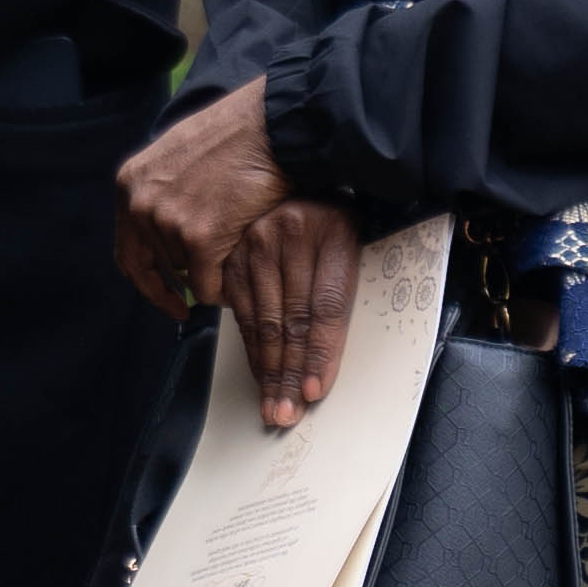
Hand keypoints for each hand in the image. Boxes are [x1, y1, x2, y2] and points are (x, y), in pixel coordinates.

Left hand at [113, 84, 295, 320]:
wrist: (269, 126)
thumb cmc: (235, 136)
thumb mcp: (177, 158)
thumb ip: (162, 194)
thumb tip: (168, 237)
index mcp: (130, 184)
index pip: (128, 254)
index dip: (148, 283)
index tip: (168, 299)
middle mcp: (140, 204)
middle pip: (163, 266)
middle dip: (190, 271)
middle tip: (216, 272)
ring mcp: (167, 221)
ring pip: (187, 276)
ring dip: (212, 272)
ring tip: (238, 244)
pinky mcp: (198, 237)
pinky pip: (207, 287)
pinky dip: (224, 289)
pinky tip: (241, 271)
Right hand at [221, 200, 362, 425]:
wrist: (300, 173)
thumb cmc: (334, 221)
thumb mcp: (355, 247)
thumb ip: (342, 299)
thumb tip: (321, 369)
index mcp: (333, 231)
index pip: (325, 305)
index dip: (320, 352)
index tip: (313, 390)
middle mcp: (290, 234)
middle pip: (290, 319)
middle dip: (288, 374)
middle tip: (286, 413)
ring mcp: (255, 242)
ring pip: (262, 320)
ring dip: (267, 369)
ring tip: (272, 406)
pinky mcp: (232, 253)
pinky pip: (240, 310)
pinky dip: (249, 347)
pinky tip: (258, 373)